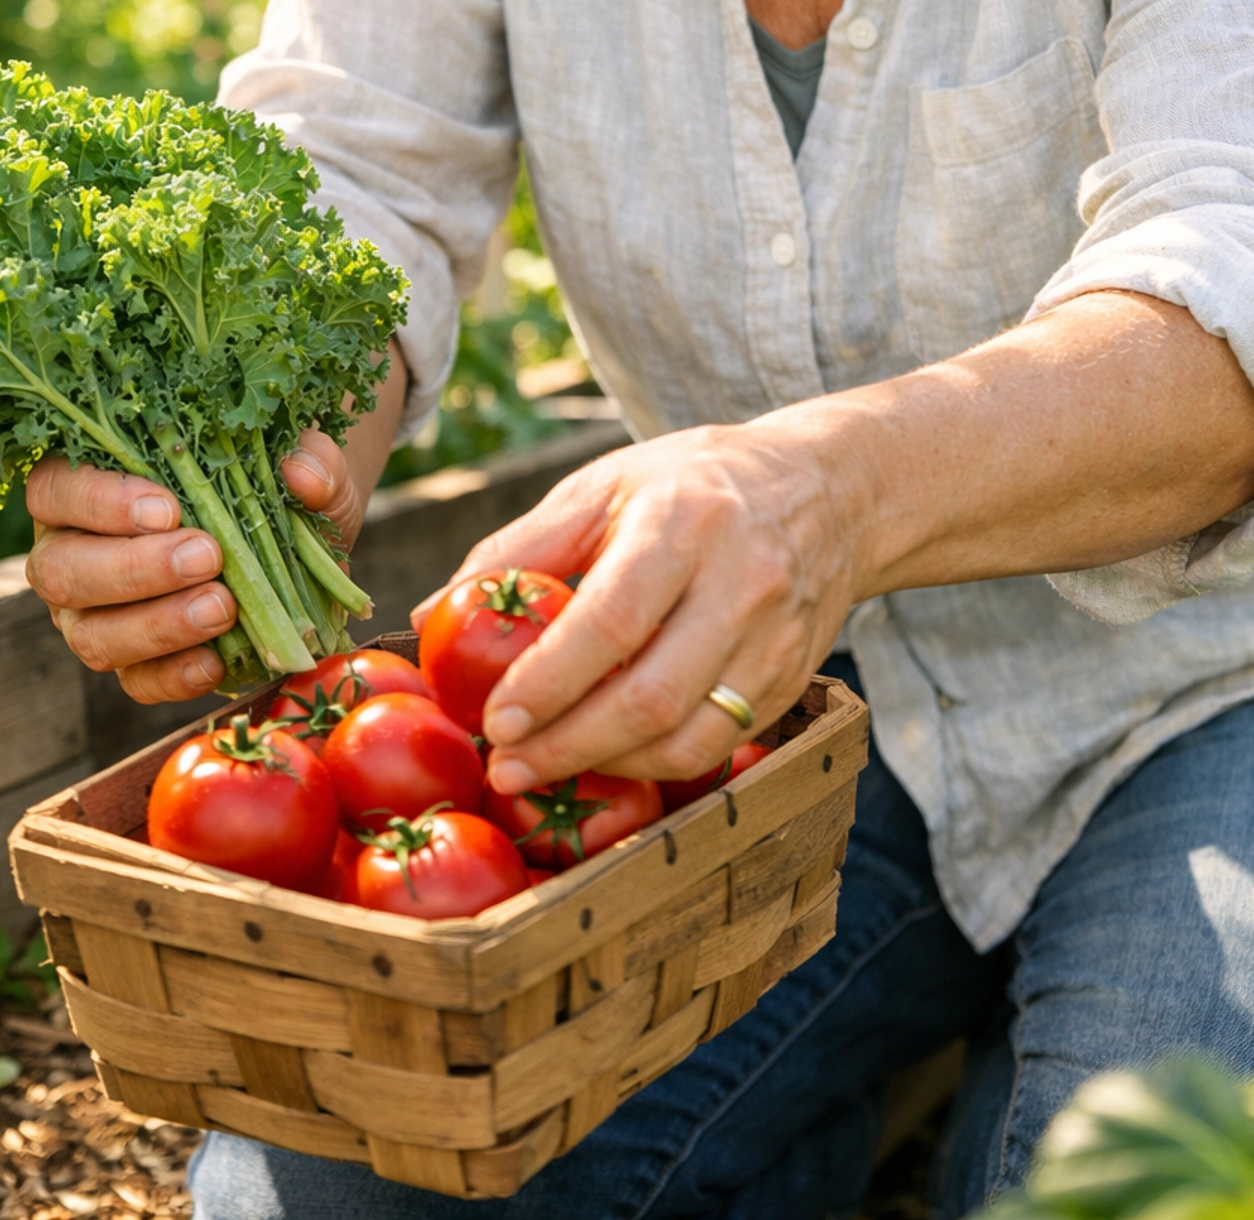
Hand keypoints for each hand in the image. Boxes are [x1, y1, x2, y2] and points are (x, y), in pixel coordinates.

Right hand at [24, 430, 363, 703]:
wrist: (294, 540)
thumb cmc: (268, 480)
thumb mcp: (297, 457)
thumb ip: (308, 455)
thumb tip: (303, 475)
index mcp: (82, 485)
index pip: (55, 490)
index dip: (99, 502)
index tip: (168, 508)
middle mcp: (70, 551)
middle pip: (61, 570)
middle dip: (133, 567)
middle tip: (205, 557)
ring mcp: (92, 615)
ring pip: (91, 634)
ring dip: (156, 625)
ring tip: (221, 608)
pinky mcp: (132, 663)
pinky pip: (136, 681)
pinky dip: (175, 675)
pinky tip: (216, 660)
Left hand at [413, 420, 863, 794]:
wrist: (825, 489)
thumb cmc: (689, 484)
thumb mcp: (601, 487)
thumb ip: (517, 549)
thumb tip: (428, 616)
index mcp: (684, 522)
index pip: (612, 621)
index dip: (549, 683)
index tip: (494, 722)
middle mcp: (741, 582)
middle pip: (651, 697)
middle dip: (568, 747)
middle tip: (506, 769)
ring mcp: (777, 639)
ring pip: (690, 738)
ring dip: (609, 768)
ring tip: (548, 769)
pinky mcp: (794, 679)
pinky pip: (720, 745)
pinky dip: (657, 764)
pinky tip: (609, 758)